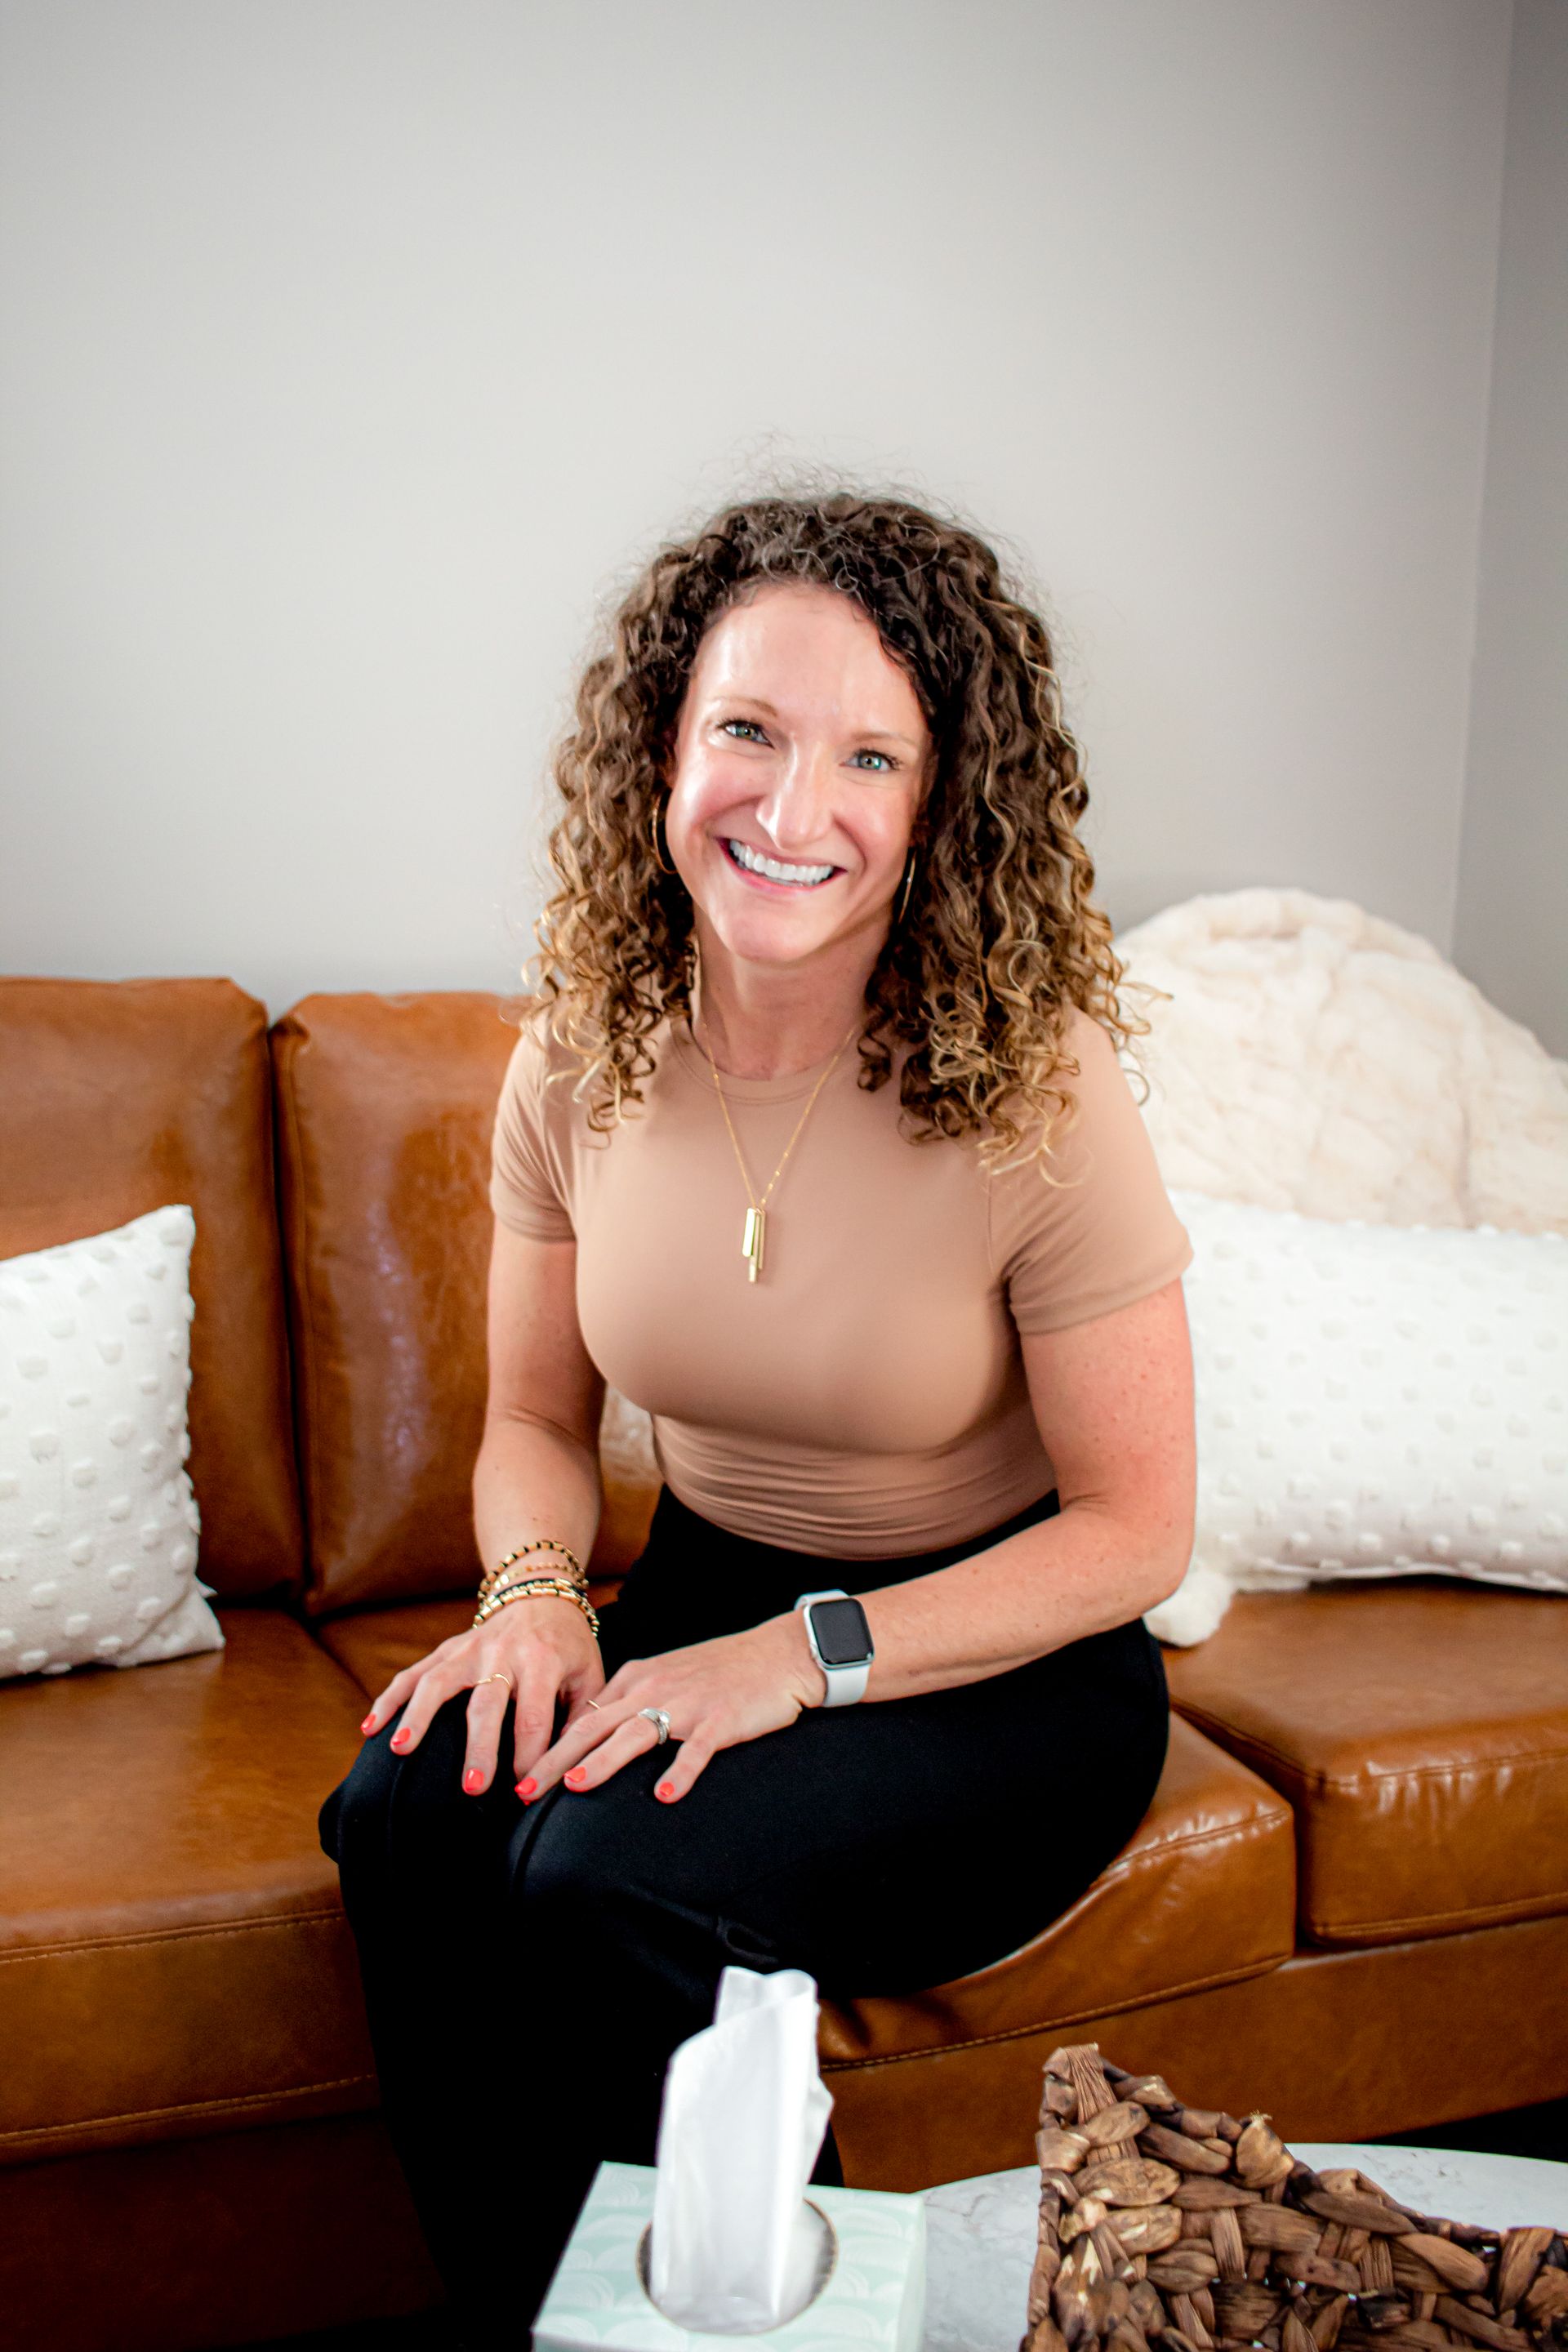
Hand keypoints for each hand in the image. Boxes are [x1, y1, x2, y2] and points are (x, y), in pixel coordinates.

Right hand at [358, 1595, 604, 1794]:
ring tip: (402, 1752)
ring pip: (439, 1682)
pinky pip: (412, 1672)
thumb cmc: (569, 1649)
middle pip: (487, 1704)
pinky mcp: (445, 1648)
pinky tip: (370, 1728)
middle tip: (472, 1788)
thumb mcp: (589, 1677)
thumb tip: (566, 1771)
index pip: (533, 1716)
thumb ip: (580, 1719)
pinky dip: (389, 1698)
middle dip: (479, 1747)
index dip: (529, 1757)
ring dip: (419, 1717)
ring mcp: (468, 1648)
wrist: (541, 1596)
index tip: (525, 1793)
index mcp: (543, 1661)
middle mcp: (503, 1652)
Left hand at [518, 1611, 827, 1805]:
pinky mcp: (721, 1720)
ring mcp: (688, 1704)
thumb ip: (633, 1701)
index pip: (584, 1716)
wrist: (778, 1654)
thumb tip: (595, 1734)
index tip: (524, 1775)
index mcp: (638, 1678)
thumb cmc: (723, 1671)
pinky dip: (680, 1771)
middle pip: (596, 1727)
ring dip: (603, 1761)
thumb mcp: (668, 1676)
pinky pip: (697, 1748)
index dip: (551, 1747)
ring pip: (636, 1733)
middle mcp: (655, 1688)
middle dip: (557, 1760)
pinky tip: (666, 1796)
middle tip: (525, 1790)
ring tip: (575, 1787)